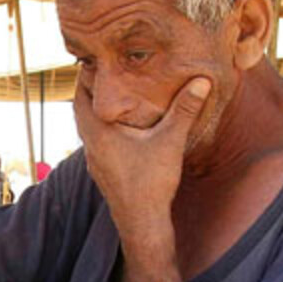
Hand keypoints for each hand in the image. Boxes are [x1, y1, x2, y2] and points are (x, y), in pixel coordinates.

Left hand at [73, 75, 211, 232]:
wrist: (141, 224)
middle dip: (90, 90)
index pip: (80, 96)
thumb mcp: (169, 142)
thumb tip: (202, 80)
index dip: (85, 76)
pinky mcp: (102, 172)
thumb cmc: (150, 183)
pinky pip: (96, 142)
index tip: (95, 57)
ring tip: (113, 94)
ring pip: (88, 128)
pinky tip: (120, 127)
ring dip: (96, 110)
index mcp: (98, 133)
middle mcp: (90, 145)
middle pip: (81, 110)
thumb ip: (184, 110)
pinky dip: (103, 128)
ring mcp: (94, 160)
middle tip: (104, 70)